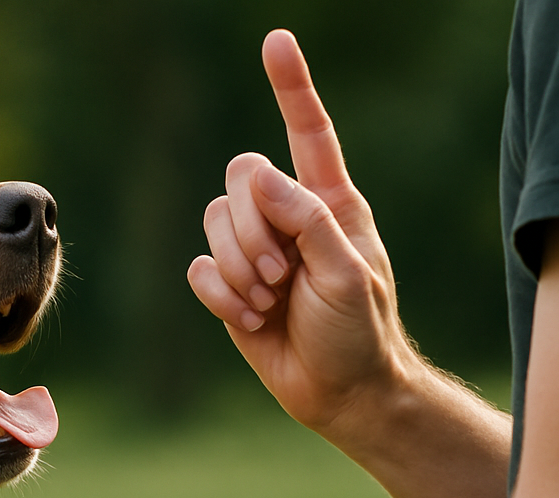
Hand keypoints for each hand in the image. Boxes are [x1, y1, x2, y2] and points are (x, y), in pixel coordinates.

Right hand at [187, 30, 420, 438]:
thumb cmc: (360, 332)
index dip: (291, 88)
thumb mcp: (348, 272)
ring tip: (269, 300)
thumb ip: (307, 219)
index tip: (276, 42)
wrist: (342, 393)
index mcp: (329, 202)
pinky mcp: (229, 288)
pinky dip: (219, 295)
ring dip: (237, 266)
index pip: (308, 133)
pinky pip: (198, 269)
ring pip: (213, 224)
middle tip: (279, 272)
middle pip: (240, 178)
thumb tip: (261, 175)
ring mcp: (255, 252)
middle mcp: (288, 218)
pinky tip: (249, 318)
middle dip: (250, 226)